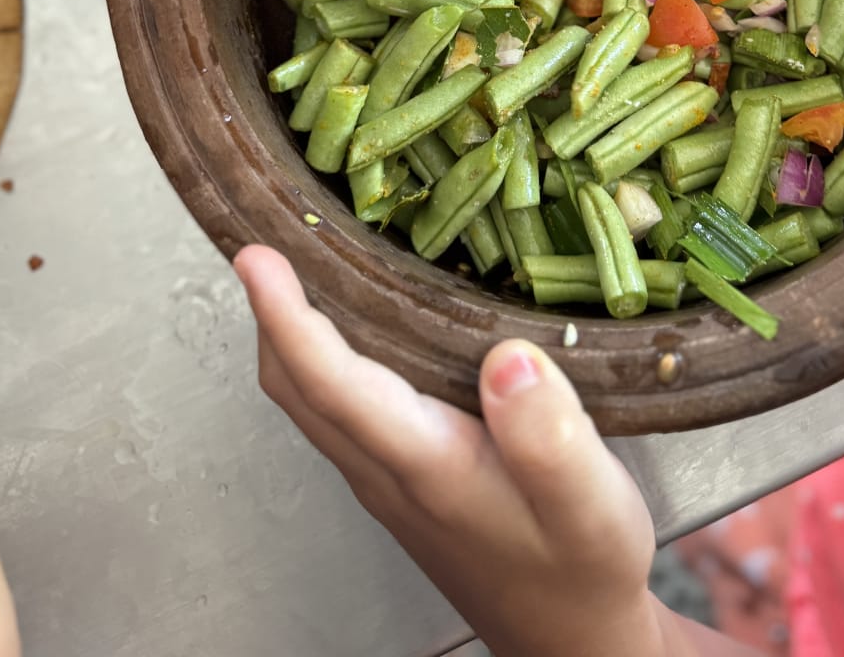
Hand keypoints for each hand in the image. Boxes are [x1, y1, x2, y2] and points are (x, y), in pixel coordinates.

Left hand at [235, 246, 685, 656]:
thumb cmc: (581, 567)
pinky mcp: (401, 470)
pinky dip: (325, 346)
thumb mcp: (587, 504)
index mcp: (422, 462)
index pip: (329, 381)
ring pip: (308, 393)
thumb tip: (508, 356)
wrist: (571, 637)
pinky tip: (361, 312)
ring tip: (305, 253)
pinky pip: (337, 399)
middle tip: (272, 227)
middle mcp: (385, 466)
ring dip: (290, 326)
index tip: (256, 256)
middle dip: (270, 308)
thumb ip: (549, 434)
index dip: (285, 314)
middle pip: (294, 384)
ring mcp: (385, 472)